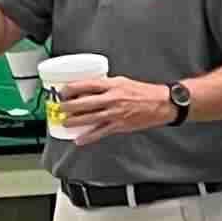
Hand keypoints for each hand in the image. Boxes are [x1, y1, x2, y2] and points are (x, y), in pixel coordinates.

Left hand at [53, 75, 175, 140]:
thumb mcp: (122, 81)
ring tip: (65, 122)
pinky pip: (100, 132)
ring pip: (89, 118)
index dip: (71, 88)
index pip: (86, 85)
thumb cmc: (143, 92)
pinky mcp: (119, 125)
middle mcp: (112, 98)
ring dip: (74, 121)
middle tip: (60, 107)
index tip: (62, 91)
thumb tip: (88, 88)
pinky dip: (88, 137)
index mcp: (112, 85)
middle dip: (68, 106)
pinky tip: (79, 139)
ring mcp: (115, 113)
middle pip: (84, 102)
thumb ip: (105, 85)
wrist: (161, 104)